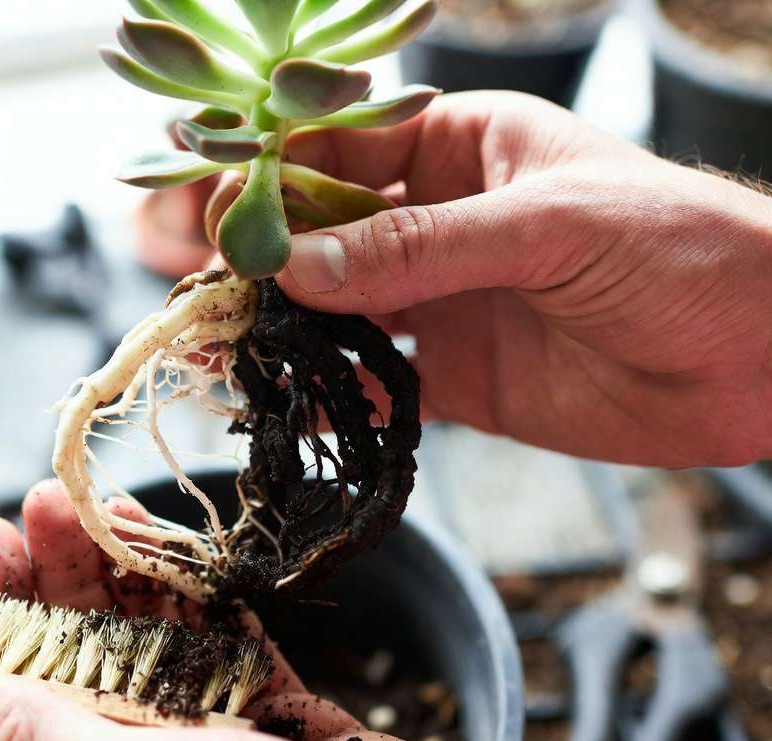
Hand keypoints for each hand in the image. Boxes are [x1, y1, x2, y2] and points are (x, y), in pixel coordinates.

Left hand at [0, 479, 475, 740]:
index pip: (13, 692)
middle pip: (80, 651)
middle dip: (60, 570)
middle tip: (48, 495)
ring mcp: (210, 736)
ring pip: (151, 636)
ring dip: (125, 568)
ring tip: (108, 502)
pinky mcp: (276, 714)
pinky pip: (224, 638)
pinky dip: (198, 589)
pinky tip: (175, 542)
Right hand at [245, 91, 771, 467]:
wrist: (766, 360)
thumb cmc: (680, 249)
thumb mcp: (546, 228)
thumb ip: (419, 249)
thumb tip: (294, 266)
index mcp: (462, 149)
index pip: (342, 153)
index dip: (276, 182)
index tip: (222, 221)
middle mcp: (442, 222)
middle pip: (325, 236)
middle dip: (267, 264)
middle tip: (210, 298)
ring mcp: (446, 301)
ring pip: (340, 311)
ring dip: (288, 332)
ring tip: (233, 356)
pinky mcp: (459, 376)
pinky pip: (377, 384)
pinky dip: (336, 395)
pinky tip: (304, 405)